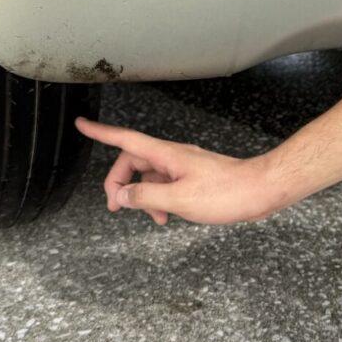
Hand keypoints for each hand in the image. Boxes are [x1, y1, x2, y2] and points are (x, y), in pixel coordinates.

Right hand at [75, 117, 284, 225]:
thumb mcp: (180, 199)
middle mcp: (173, 156)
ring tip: (153, 217)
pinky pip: (166, 184)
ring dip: (143, 196)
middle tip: (115, 206)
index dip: (101, 132)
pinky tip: (169, 215)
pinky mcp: (194, 178)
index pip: (125, 140)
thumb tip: (122, 196)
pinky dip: (161, 198)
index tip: (82, 124)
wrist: (260, 191)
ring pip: (150, 176)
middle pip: (133, 162)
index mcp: (166, 155)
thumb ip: (146, 197)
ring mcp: (184, 166)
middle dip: (120, 182)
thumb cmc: (227, 192)